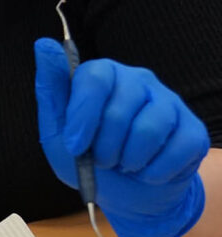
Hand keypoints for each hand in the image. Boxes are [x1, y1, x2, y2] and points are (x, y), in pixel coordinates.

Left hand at [33, 38, 209, 236]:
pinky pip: (177, 149)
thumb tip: (44, 44)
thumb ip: (51, 88)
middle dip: (105, 146)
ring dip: (129, 160)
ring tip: (123, 165)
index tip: (75, 145)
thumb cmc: (86, 156)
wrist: (124, 193)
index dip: (83, 116)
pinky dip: (154, 171)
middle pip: (120, 108)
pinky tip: (146, 172)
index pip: (95, 79)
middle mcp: (138, 80)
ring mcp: (169, 102)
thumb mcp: (57, 129)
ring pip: (149, 129)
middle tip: (102, 160)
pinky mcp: (193, 129)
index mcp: (102, 73)